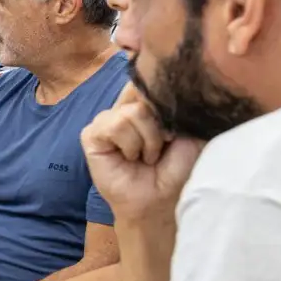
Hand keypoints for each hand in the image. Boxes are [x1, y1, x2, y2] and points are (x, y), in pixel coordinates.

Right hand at [82, 83, 202, 223]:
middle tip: (163, 147)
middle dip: (160, 125)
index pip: (148, 79)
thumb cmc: (175, 169)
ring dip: (148, 140)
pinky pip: (116, 125)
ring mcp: (105, 120)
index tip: (174, 123)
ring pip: (132, 112)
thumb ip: (179, 105)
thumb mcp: (188, 131)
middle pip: (143, 93)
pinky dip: (131, 144)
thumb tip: (171, 83)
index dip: (162, 93)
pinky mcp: (91, 135)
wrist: (160, 200)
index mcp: (144, 104)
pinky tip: (130, 158)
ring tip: (146, 157)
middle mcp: (123, 108)